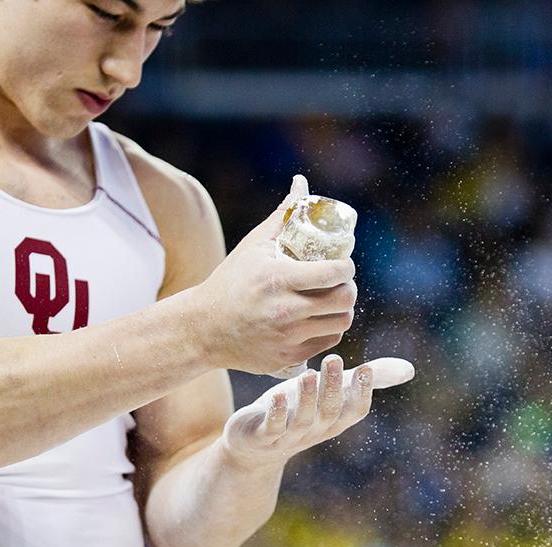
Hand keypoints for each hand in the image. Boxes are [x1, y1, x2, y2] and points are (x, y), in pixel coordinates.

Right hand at [191, 174, 358, 374]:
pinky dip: (327, 330)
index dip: (346, 266)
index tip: (343, 264)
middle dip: (348, 288)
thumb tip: (302, 183)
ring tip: (331, 301)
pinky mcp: (287, 358)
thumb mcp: (254, 246)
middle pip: (345, 301)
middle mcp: (285, 311)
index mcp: (279, 279)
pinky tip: (318, 320)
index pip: (335, 273)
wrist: (203, 328)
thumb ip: (283, 215)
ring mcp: (287, 337)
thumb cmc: (230, 281)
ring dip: (341, 311)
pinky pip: (326, 343)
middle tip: (340, 283)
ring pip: (340, 324)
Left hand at [219, 355, 415, 467]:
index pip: (355, 410)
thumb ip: (368, 380)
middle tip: (332, 358)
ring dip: (306, 398)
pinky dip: (275, 413)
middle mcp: (315, 430)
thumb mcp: (332, 391)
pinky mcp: (261, 438)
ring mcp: (288, 437)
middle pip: (329, 412)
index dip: (361, 392)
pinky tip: (276, 395)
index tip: (364, 368)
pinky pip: (271, 428)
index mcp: (335, 419)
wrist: (254, 447)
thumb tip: (410, 370)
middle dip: (332, 387)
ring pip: (301, 420)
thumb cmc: (299, 410)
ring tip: (307, 374)